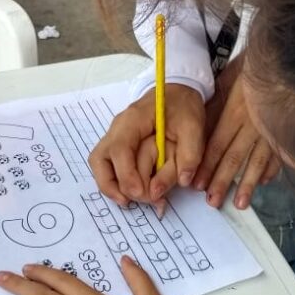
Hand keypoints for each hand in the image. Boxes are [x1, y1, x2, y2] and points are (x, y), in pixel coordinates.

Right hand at [88, 84, 204, 205]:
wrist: (176, 91)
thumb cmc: (183, 106)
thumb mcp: (194, 127)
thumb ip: (190, 154)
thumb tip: (182, 182)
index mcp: (133, 119)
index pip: (119, 150)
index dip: (127, 175)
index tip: (142, 194)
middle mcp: (117, 129)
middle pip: (101, 161)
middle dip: (121, 186)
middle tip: (146, 200)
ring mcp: (114, 137)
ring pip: (99, 166)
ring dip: (112, 188)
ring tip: (131, 202)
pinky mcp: (117, 146)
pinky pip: (106, 167)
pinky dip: (115, 183)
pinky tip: (131, 194)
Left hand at [195, 68, 279, 209]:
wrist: (281, 60)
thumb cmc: (249, 72)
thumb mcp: (227, 86)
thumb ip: (215, 111)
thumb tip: (200, 137)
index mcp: (235, 112)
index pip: (217, 145)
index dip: (207, 166)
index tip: (197, 184)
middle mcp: (253, 124)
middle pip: (235, 157)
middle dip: (222, 181)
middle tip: (212, 202)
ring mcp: (272, 128)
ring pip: (257, 160)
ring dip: (247, 184)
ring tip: (240, 203)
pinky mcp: (286, 130)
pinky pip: (278, 153)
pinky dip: (272, 168)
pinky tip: (265, 182)